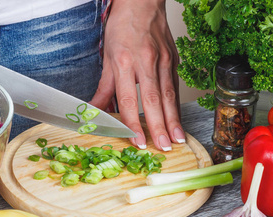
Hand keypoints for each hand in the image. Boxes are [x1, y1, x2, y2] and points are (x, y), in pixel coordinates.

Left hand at [89, 0, 184, 150]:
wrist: (143, 2)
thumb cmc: (123, 27)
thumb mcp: (107, 57)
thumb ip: (104, 89)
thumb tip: (94, 112)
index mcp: (125, 61)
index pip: (130, 99)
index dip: (134, 123)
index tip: (139, 141)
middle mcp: (146, 62)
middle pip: (154, 100)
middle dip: (160, 126)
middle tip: (164, 147)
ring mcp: (164, 61)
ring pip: (170, 96)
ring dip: (174, 120)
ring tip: (178, 139)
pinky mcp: (174, 60)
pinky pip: (175, 87)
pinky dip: (177, 106)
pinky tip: (178, 121)